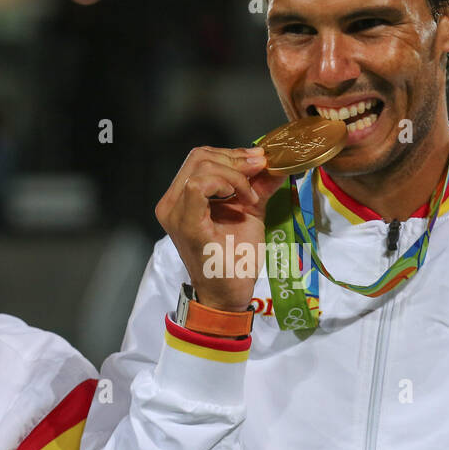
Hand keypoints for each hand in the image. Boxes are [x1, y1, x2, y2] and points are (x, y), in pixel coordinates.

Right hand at [154, 146, 285, 311]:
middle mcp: (171, 203)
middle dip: (235, 160)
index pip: (200, 158)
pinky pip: (198, 185)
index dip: (232, 154)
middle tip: (260, 171)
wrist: (229, 295)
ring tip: (251, 195)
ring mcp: (174, 212)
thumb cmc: (235, 260)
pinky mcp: (185, 223)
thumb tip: (276, 162)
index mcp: (181, 198)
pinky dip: (226, 184)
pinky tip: (242, 199)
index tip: (260, 163)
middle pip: (199, 156)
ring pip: (200, 165)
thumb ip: (257, 186)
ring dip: (234, 174)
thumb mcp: (249, 212)